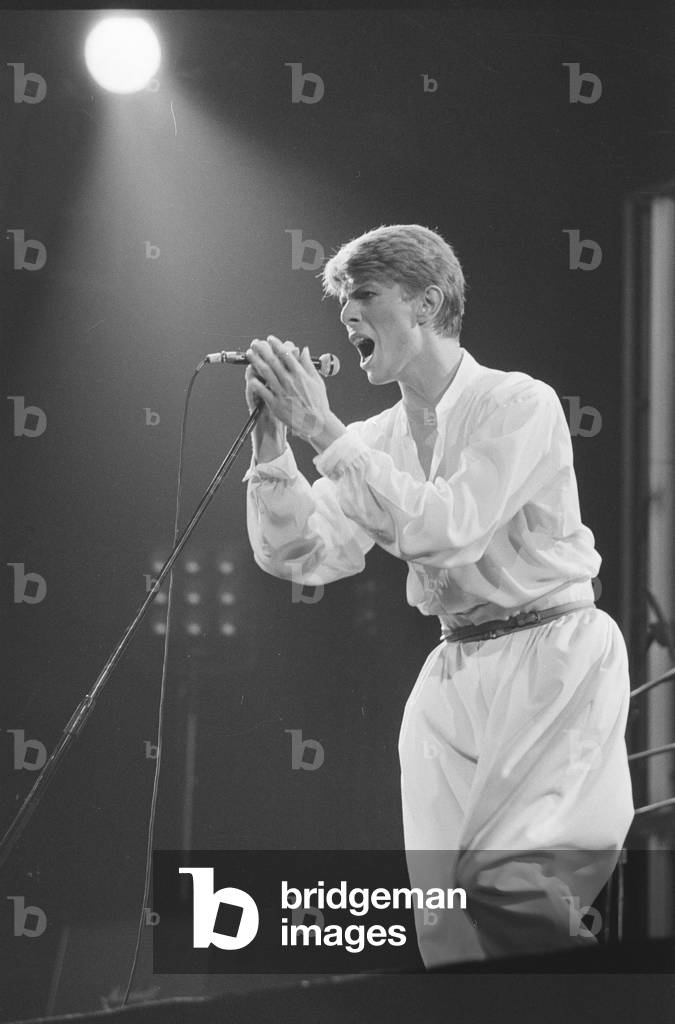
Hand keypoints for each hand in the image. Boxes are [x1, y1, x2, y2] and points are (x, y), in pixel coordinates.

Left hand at [246, 335, 345, 451]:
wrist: (316, 424)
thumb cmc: (318, 403)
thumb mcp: (317, 381)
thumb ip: (308, 364)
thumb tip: (304, 349)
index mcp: (300, 374)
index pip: (286, 353)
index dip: (276, 344)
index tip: (270, 339)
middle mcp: (290, 381)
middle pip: (273, 360)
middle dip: (262, 349)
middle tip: (255, 343)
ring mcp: (282, 392)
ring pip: (265, 372)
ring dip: (256, 361)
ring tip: (250, 354)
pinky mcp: (276, 404)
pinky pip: (262, 391)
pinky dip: (256, 382)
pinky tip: (251, 376)